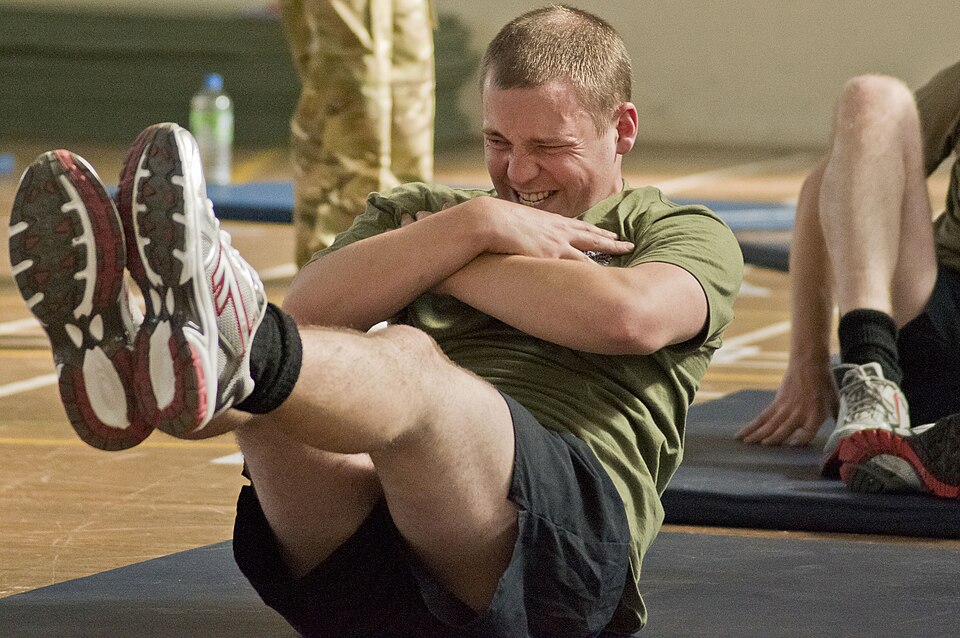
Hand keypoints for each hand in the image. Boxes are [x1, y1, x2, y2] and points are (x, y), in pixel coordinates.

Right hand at [480, 198, 634, 260]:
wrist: (489, 220)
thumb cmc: (495, 221)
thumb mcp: (514, 221)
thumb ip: (523, 229)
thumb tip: (519, 236)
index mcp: (549, 222)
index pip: (578, 227)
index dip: (594, 231)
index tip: (608, 232)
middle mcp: (557, 231)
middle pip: (591, 235)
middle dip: (610, 240)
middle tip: (627, 244)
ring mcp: (556, 243)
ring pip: (589, 251)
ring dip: (608, 252)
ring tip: (625, 255)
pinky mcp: (550, 255)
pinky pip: (576, 266)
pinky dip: (591, 272)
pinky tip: (603, 279)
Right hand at [736, 363, 836, 445]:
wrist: (809, 363)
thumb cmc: (825, 384)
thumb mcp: (836, 402)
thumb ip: (838, 419)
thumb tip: (849, 434)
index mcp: (816, 414)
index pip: (807, 432)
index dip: (799, 440)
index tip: (792, 446)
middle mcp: (799, 413)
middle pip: (783, 429)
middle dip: (772, 440)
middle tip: (762, 450)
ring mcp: (785, 408)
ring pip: (769, 424)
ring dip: (757, 434)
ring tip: (745, 443)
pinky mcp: (776, 404)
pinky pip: (762, 417)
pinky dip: (752, 426)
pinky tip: (742, 434)